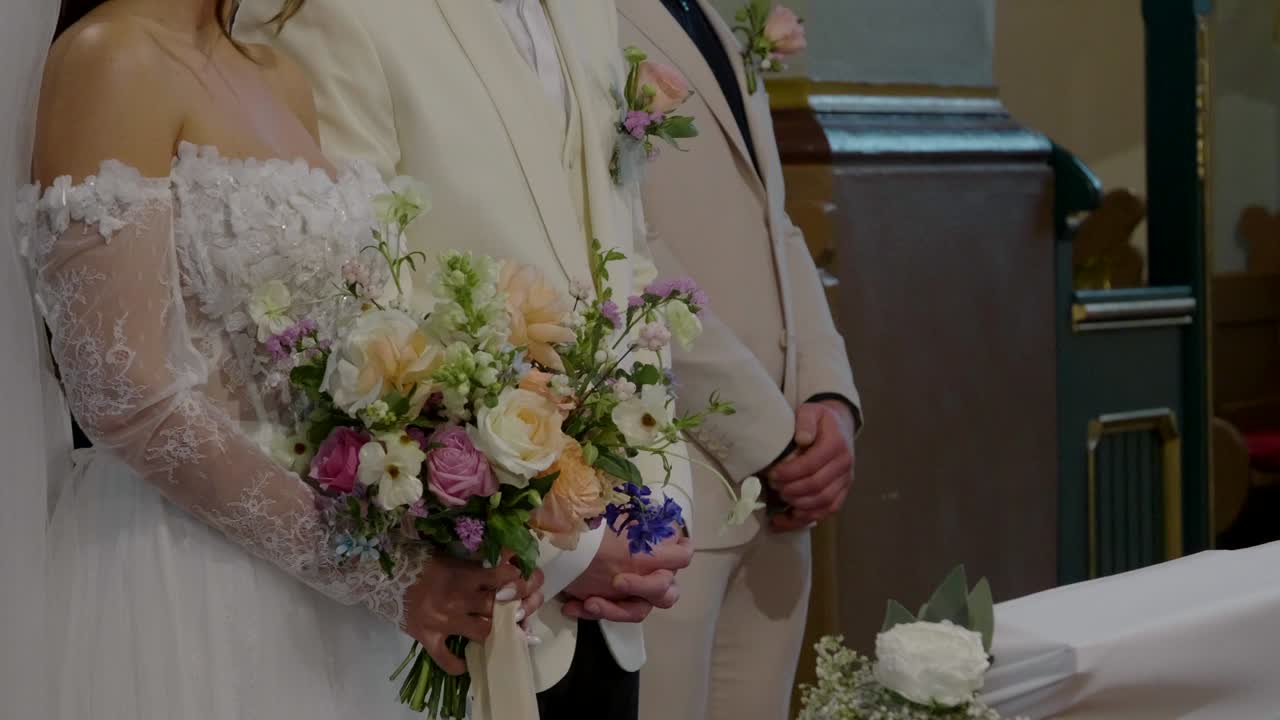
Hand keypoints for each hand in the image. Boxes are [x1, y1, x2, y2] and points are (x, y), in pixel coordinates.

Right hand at [402, 556, 544, 675]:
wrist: (387, 576)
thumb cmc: (423, 564)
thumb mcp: (453, 558)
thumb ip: (477, 565)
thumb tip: (509, 562)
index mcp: (464, 575)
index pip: (502, 577)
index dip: (519, 579)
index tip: (525, 579)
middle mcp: (458, 599)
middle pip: (498, 607)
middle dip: (516, 607)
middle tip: (522, 607)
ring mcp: (444, 622)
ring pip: (482, 632)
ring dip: (494, 631)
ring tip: (499, 629)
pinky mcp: (428, 638)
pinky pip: (446, 659)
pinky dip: (458, 665)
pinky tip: (466, 664)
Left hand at [561, 531, 692, 622]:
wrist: (566, 537)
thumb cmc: (596, 523)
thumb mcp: (612, 518)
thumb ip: (634, 521)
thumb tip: (643, 513)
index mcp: (658, 551)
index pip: (682, 555)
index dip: (675, 556)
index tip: (650, 553)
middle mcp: (652, 576)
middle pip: (666, 594)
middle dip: (643, 588)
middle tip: (617, 582)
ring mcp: (633, 595)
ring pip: (639, 611)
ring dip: (615, 609)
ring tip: (590, 603)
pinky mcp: (611, 605)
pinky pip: (607, 616)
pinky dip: (590, 612)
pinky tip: (570, 606)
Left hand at [767, 400, 854, 530]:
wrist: (840, 427)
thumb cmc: (820, 420)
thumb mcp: (811, 411)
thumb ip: (805, 421)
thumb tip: (802, 438)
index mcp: (836, 444)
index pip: (812, 464)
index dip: (789, 473)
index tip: (772, 474)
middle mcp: (845, 465)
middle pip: (817, 486)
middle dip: (791, 489)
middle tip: (772, 485)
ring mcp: (845, 481)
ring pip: (823, 502)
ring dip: (797, 505)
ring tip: (779, 498)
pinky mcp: (842, 493)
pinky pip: (827, 511)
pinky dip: (805, 518)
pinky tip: (786, 518)